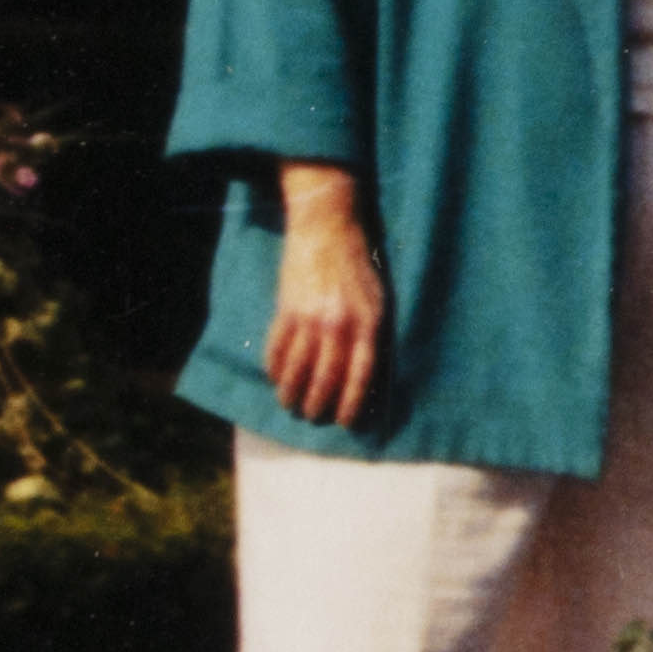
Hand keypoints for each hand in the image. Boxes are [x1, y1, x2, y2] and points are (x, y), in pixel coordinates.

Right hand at [263, 170, 388, 430]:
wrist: (328, 229)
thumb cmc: (358, 268)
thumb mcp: (377, 300)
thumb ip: (371, 333)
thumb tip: (365, 374)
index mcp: (367, 323)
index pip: (361, 374)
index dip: (352, 402)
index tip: (345, 422)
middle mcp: (338, 324)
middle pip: (325, 377)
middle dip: (317, 403)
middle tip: (312, 416)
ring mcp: (309, 317)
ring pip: (297, 368)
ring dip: (291, 392)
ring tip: (290, 404)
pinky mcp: (286, 309)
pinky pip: (277, 348)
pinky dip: (275, 368)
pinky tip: (275, 378)